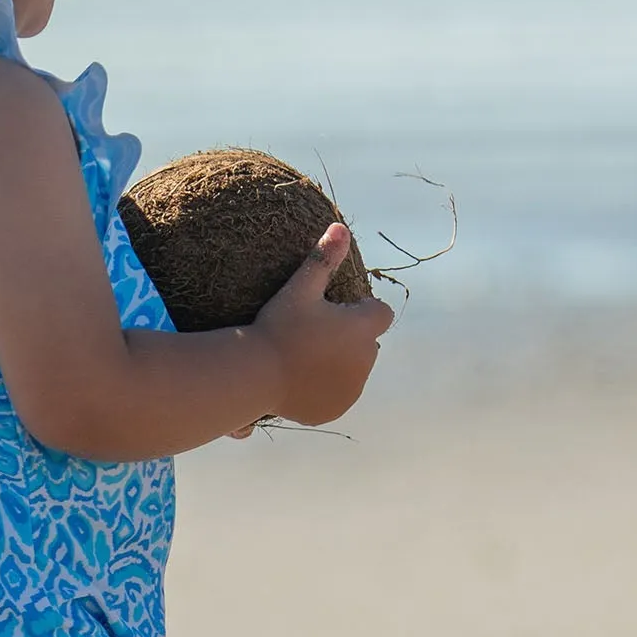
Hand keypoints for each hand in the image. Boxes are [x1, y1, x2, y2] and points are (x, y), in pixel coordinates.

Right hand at [241, 224, 393, 428]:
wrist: (255, 375)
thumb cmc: (277, 327)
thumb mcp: (299, 289)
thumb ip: (323, 259)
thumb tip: (341, 227)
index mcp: (364, 328)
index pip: (380, 313)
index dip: (360, 310)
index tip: (332, 311)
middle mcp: (366, 359)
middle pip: (367, 343)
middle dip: (349, 338)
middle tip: (311, 334)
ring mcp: (352, 388)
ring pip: (353, 370)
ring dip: (339, 363)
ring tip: (303, 358)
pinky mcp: (336, 409)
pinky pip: (337, 394)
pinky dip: (326, 388)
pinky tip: (301, 379)